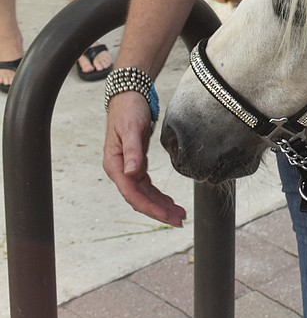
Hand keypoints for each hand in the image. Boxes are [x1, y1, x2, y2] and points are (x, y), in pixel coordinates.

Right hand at [103, 91, 186, 226]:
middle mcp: (120, 170)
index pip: (132, 194)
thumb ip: (132, 151)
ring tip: (179, 214)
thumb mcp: (131, 129)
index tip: (167, 216)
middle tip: (179, 221)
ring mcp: (128, 168)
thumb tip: (131, 174)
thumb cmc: (128, 110)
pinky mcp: (136, 164)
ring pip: (144, 194)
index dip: (150, 207)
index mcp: (115, 165)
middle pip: (139, 198)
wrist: (129, 96)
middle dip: (159, 211)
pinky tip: (170, 201)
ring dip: (160, 205)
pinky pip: (147, 186)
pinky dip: (158, 195)